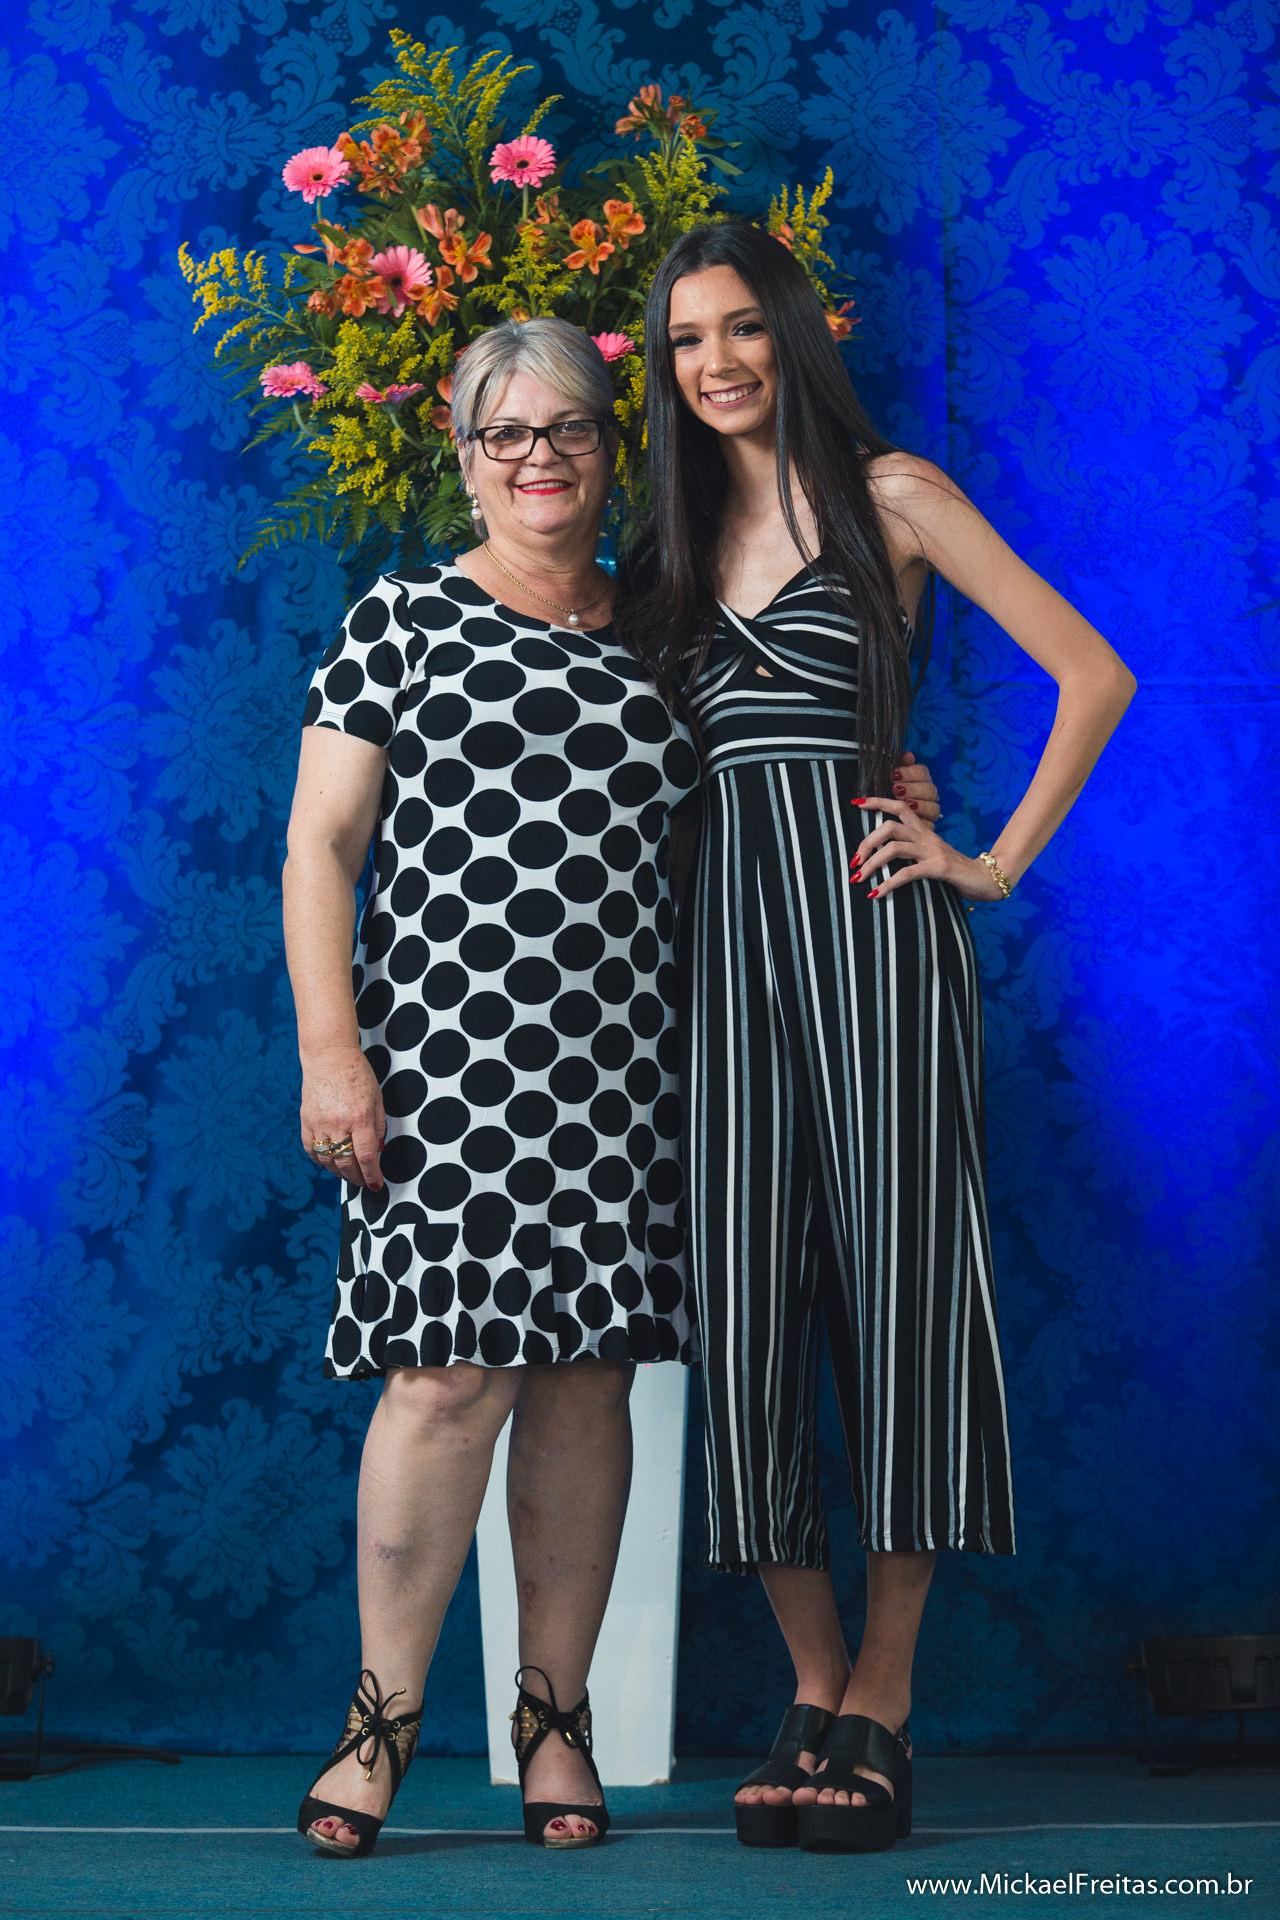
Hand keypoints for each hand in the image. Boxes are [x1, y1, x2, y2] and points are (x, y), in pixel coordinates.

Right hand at [300, 1043, 385, 1190]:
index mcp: (359, 1117)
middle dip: (357, 1178)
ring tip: (348, 1174)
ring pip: (327, 1160)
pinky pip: (311, 1149)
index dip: (371, 1175)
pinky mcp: (306, 1120)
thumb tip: (378, 1150)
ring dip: (339, 1172)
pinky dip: (320, 1160)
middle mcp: (338, 1123)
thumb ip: (378, 1126)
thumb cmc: (356, 1073)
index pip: (366, 1156)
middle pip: (346, 1163)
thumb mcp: (377, 1098)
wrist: (328, 1056)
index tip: (375, 1184)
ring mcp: (319, 1123)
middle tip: (364, 1182)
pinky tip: (329, 1162)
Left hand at [850, 796, 1005, 902]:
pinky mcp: (938, 868)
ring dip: (871, 864)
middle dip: (866, 842)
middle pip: (889, 827)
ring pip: (894, 848)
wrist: (986, 879)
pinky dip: (888, 884)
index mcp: (924, 831)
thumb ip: (912, 852)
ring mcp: (932, 851)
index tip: (857, 803)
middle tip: (853, 861)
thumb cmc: (955, 870)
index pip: (900, 807)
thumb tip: (884, 858)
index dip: (878, 802)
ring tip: (858, 879)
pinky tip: (877, 894)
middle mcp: (926, 837)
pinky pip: (907, 873)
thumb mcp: (931, 855)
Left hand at [891, 750, 940, 822]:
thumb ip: (899, 768)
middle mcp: (928, 797)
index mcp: (921, 782)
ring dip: (919, 805)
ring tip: (904, 804)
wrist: (889, 827)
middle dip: (913, 788)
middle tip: (896, 790)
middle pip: (930, 789)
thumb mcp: (890, 784)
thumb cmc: (888, 802)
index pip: (922, 772)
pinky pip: (929, 826)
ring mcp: (930, 814)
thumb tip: (907, 755)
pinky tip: (907, 822)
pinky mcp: (928, 830)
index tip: (895, 774)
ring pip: (933, 808)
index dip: (910, 772)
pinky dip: (919, 824)